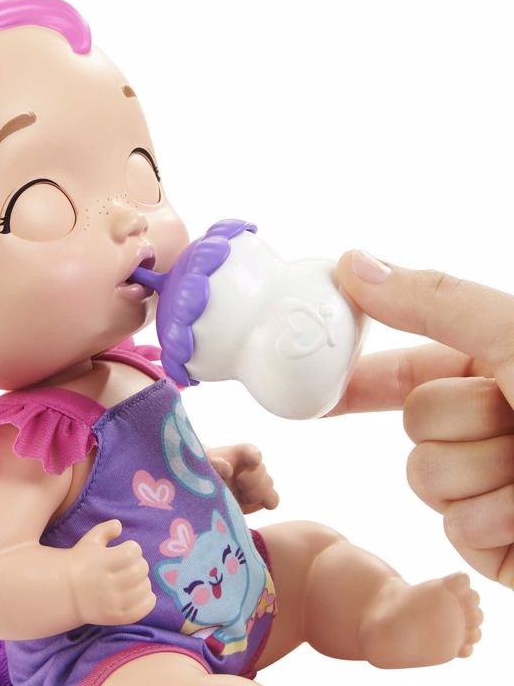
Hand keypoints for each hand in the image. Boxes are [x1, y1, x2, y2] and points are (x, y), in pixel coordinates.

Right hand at [69, 519, 155, 625]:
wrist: (67, 593)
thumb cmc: (81, 562)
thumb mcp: (90, 541)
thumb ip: (105, 529)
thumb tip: (119, 524)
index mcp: (102, 562)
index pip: (133, 552)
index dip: (133, 548)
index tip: (125, 549)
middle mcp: (108, 583)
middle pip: (141, 569)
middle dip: (139, 563)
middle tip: (130, 565)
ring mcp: (113, 603)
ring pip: (144, 588)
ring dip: (143, 580)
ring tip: (134, 579)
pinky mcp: (117, 617)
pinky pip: (143, 609)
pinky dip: (148, 600)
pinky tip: (141, 593)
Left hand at [206, 444, 279, 513]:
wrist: (208, 488)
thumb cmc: (205, 471)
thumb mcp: (204, 465)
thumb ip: (213, 464)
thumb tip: (228, 470)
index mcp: (239, 454)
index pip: (250, 451)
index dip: (253, 455)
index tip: (254, 461)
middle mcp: (252, 466)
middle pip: (261, 470)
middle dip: (252, 479)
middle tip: (239, 483)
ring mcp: (259, 482)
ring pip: (269, 485)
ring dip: (255, 492)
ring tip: (241, 496)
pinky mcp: (262, 498)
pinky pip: (273, 500)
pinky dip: (265, 502)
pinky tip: (248, 502)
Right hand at [327, 249, 513, 586]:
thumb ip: (433, 300)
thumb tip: (354, 264)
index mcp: (501, 370)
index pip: (406, 369)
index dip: (359, 374)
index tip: (316, 381)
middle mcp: (494, 426)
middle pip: (414, 420)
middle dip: (464, 420)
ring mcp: (493, 487)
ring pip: (425, 476)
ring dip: (487, 474)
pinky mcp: (496, 546)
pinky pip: (453, 528)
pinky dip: (500, 523)